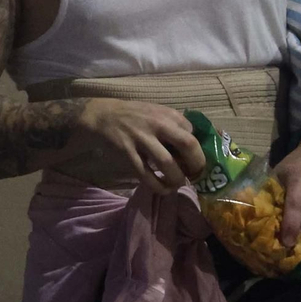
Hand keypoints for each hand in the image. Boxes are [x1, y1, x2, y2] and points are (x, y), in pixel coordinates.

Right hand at [69, 99, 206, 194]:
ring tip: (177, 183)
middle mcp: (157, 124)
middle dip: (196, 164)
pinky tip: (162, 189)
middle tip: (195, 176)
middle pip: (187, 144)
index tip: (195, 162)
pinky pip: (145, 174)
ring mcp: (141, 139)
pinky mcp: (127, 153)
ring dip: (177, 178)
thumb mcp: (156, 112)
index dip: (198, 151)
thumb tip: (193, 148)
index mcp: (167, 114)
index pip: (192, 134)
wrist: (102, 114)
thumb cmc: (134, 115)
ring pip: (167, 163)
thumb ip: (174, 126)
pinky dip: (157, 186)